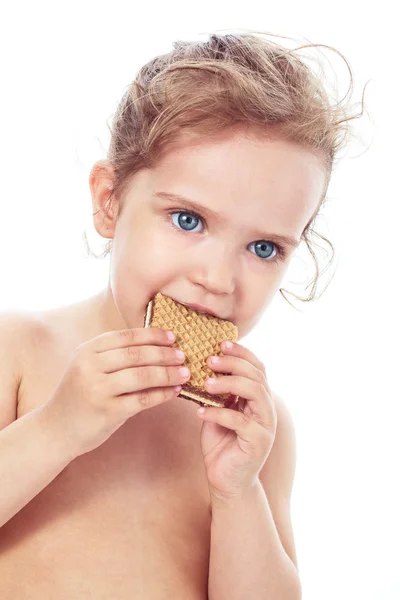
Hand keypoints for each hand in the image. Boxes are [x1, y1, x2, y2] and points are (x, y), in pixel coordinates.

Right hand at [42, 327, 189, 455]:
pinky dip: (162, 394)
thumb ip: (114, 356)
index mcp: (88, 351)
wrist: (56, 429)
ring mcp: (98, 390)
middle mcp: (90, 367)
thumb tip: (157, 345)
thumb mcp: (88, 367)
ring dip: (167, 373)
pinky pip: (143, 399)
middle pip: (136, 354)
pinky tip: (174, 391)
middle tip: (182, 355)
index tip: (173, 337)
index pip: (126, 337)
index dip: (152, 335)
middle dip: (164, 353)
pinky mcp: (107, 412)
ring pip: (142, 376)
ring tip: (184, 372)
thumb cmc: (80, 395)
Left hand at [197, 341, 276, 501]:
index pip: (257, 367)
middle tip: (209, 360)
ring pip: (255, 393)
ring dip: (230, 383)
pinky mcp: (258, 442)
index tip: (221, 343)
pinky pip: (240, 421)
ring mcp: (266, 425)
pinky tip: (200, 413)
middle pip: (257, 375)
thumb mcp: (218, 410)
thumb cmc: (221, 443)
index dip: (241, 353)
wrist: (226, 481)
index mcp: (258, 398)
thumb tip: (201, 365)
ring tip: (207, 383)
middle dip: (233, 364)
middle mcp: (266, 408)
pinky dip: (219, 414)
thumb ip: (218, 391)